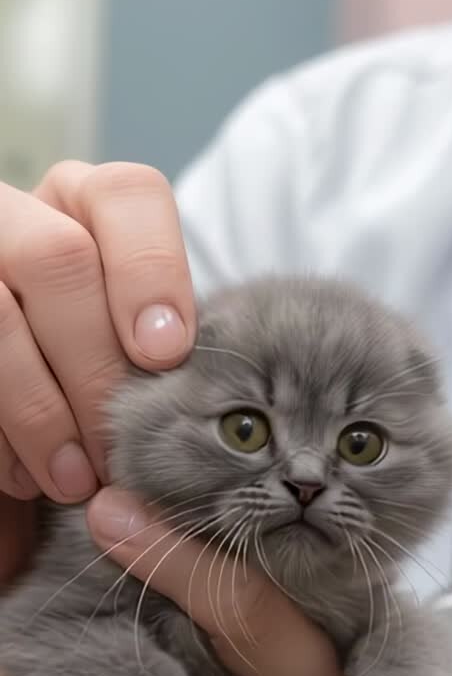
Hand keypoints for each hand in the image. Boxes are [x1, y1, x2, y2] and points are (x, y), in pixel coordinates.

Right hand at [0, 162, 195, 580]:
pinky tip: (27, 478)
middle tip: (120, 447)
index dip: (151, 270)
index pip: (128, 196)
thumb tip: (208, 403)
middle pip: (58, 258)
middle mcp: (21, 218)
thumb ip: (165, 354)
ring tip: (78, 479)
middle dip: (94, 364)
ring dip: (41, 410)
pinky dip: (3, 435)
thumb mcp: (138, 351)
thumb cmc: (98, 373)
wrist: (27, 403)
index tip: (166, 353)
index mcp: (86, 204)